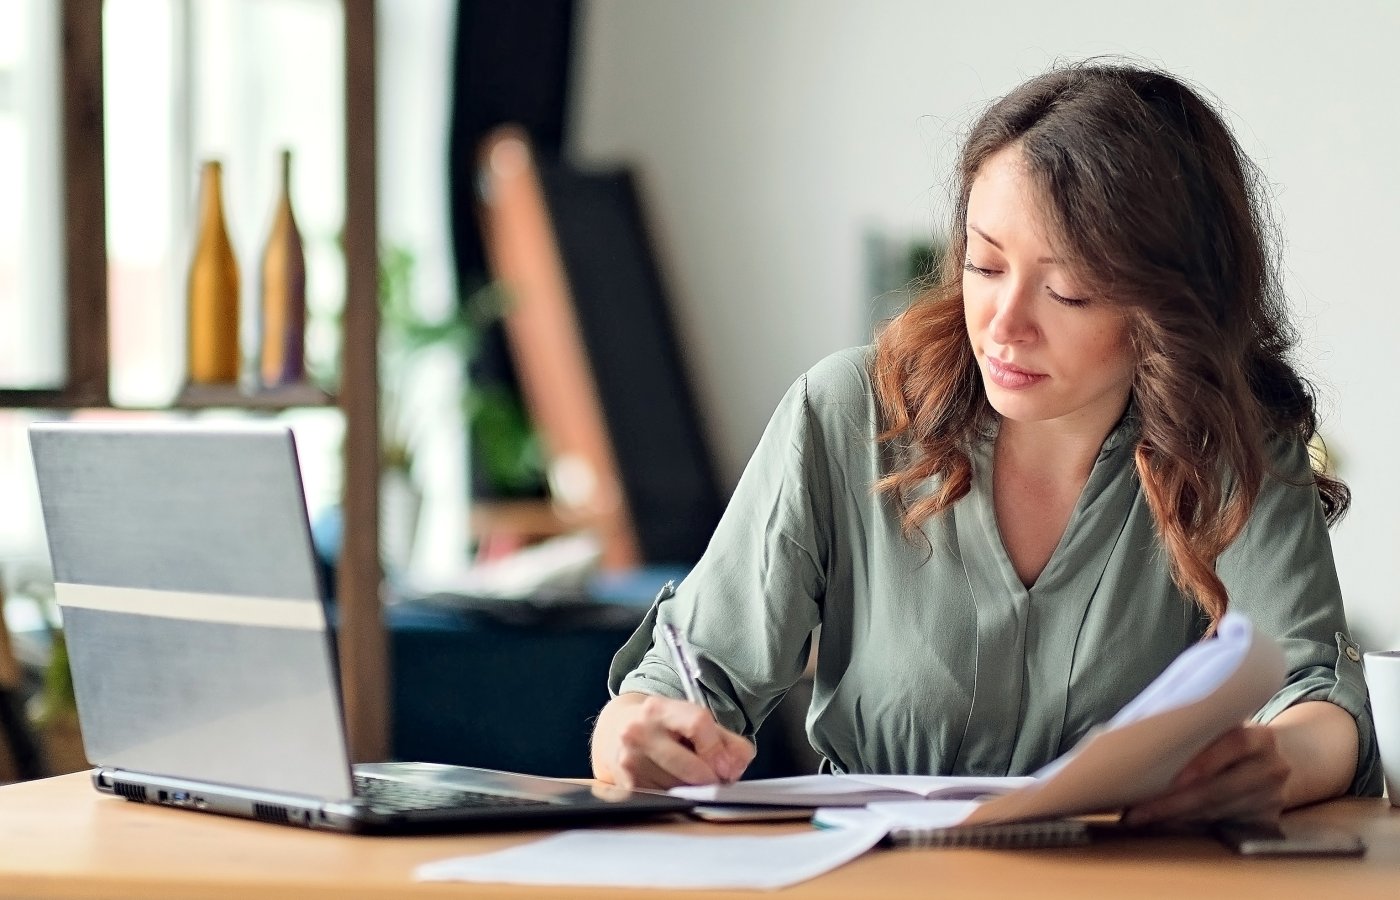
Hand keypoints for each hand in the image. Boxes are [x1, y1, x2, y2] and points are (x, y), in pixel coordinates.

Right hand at [592, 693, 755, 790]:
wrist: (617, 730)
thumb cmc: (665, 727)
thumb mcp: (693, 720)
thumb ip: (726, 741)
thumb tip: (734, 767)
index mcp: (659, 708)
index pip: (698, 724)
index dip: (718, 749)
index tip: (727, 766)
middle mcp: (638, 732)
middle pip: (691, 767)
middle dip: (711, 778)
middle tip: (717, 779)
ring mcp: (629, 762)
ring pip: (680, 789)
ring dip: (694, 790)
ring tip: (690, 777)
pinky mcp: (627, 787)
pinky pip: (667, 800)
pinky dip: (678, 797)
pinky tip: (673, 784)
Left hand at [1123, 724, 1289, 825]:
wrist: (1279, 760)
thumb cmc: (1231, 738)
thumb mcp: (1224, 727)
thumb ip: (1198, 729)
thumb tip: (1137, 736)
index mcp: (1261, 738)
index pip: (1233, 744)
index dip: (1202, 762)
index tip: (1168, 777)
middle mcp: (1272, 768)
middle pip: (1218, 789)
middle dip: (1171, 802)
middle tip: (1135, 810)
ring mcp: (1272, 799)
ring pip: (1215, 813)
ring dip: (1174, 817)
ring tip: (1140, 817)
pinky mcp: (1266, 822)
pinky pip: (1221, 826)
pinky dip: (1189, 825)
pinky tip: (1164, 823)